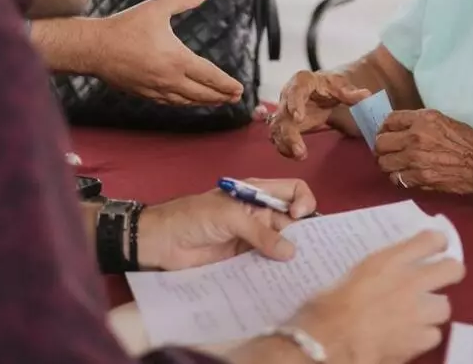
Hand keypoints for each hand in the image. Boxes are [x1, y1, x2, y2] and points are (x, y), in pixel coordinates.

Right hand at [94, 0, 243, 104]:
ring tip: (217, 101)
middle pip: (202, 93)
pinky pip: (170, 102)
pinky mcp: (144, 93)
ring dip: (205, 102)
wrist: (95, 48)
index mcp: (177, 60)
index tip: (239, 88)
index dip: (227, 83)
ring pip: (187, 101)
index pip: (210, 76)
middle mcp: (169, 79)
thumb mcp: (157, 7)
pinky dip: (184, 103)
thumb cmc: (125, 27)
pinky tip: (187, 100)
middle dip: (221, 96)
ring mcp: (156, 89)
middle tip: (235, 97)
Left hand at [138, 179, 316, 270]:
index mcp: (257, 193)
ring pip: (282, 245)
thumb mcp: (229, 217)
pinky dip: (276, 271)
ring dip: (292, 256)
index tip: (297, 218)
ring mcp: (253, 238)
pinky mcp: (244, 259)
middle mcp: (260, 214)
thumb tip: (291, 252)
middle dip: (304, 234)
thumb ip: (260, 233)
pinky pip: (267, 263)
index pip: (293, 190)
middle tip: (310, 254)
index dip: (303, 201)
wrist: (162, 242)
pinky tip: (283, 281)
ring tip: (302, 272)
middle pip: (293, 221)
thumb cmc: (193, 217)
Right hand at [270, 71, 370, 160]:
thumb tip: (366, 96)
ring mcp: (284, 110)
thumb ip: (351, 93)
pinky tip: (295, 156)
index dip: (294, 103)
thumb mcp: (341, 86)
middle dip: (289, 134)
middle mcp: (288, 95)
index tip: (298, 118)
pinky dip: (285, 147)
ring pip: (278, 128)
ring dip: (286, 143)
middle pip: (283, 114)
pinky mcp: (285, 123)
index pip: (295, 90)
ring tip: (300, 156)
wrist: (322, 89)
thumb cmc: (329, 85)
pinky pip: (280, 136)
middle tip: (300, 151)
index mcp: (302, 81)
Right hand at [286, 231, 465, 363]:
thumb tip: (378, 276)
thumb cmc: (329, 306)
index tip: (432, 247)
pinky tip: (410, 336)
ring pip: (445, 306)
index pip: (431, 240)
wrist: (334, 343)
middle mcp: (411, 282)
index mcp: (390, 260)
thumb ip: (374, 272)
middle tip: (437, 278)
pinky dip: (423, 335)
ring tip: (418, 313)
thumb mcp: (351, 277)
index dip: (436, 243)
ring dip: (433, 309)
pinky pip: (433, 334)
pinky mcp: (421, 339)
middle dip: (449, 272)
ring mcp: (420, 312)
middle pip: (453, 269)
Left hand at [376, 109, 472, 194]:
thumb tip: (400, 129)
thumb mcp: (443, 121)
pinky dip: (399, 178)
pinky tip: (406, 176)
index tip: (387, 134)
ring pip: (384, 163)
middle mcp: (415, 136)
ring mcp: (415, 158)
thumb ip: (420, 123)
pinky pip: (397, 179)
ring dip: (388, 165)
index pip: (389, 120)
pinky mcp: (420, 177)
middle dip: (382, 148)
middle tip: (388, 152)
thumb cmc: (469, 142)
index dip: (385, 128)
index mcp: (422, 119)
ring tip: (396, 166)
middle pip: (380, 142)